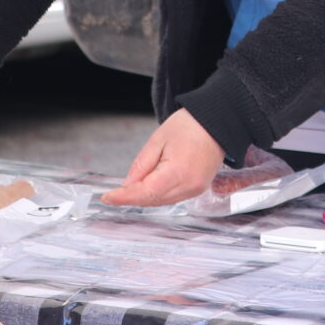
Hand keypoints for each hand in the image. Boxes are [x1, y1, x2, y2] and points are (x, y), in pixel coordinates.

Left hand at [102, 109, 224, 207]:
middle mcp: (189, 186)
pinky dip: (158, 194)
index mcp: (178, 172)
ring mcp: (196, 190)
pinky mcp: (198, 189)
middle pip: (153, 200)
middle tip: (115, 192)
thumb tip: (128, 186)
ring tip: (134, 185)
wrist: (217, 123)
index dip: (124, 197)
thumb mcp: (158, 139)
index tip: (108, 197)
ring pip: (162, 201)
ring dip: (145, 196)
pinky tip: (150, 185)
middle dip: (132, 197)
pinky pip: (172, 197)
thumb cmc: (190, 126)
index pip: (145, 193)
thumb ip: (142, 165)